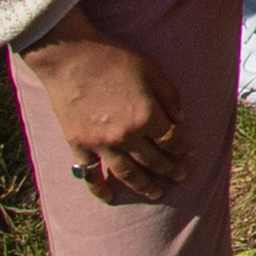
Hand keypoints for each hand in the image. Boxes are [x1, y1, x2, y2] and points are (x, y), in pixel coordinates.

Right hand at [13, 25, 180, 204]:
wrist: (69, 57)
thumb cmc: (112, 58)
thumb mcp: (152, 70)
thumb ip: (170, 97)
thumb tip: (180, 120)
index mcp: (147, 115)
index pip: (171, 139)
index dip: (180, 147)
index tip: (186, 153)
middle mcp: (125, 135)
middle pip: (153, 159)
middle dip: (169, 170)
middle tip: (180, 177)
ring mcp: (100, 143)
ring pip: (127, 173)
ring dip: (144, 186)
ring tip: (157, 194)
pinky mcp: (78, 144)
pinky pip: (90, 173)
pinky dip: (99, 188)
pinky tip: (110, 198)